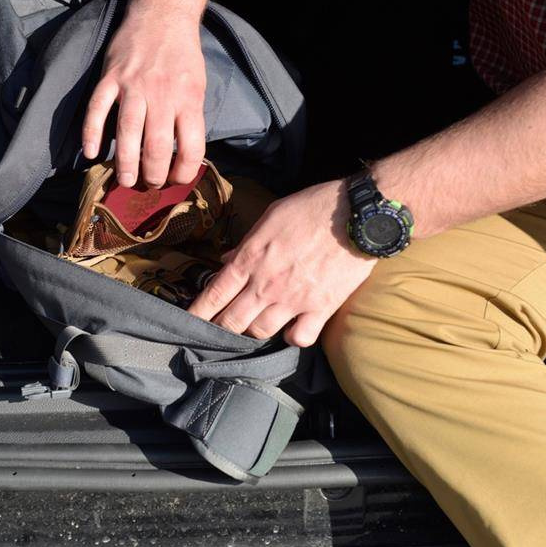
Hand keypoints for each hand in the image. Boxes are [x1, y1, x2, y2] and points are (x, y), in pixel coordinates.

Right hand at [82, 6, 206, 188]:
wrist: (162, 15)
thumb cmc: (183, 56)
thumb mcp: (197, 86)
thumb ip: (189, 117)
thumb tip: (183, 155)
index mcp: (188, 99)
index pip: (191, 147)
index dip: (184, 171)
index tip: (177, 180)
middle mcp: (162, 95)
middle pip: (157, 146)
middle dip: (153, 174)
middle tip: (148, 185)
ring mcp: (134, 85)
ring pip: (128, 132)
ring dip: (125, 162)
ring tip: (125, 181)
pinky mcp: (111, 77)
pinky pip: (98, 108)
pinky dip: (92, 132)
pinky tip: (92, 153)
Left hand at [188, 180, 377, 346]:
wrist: (357, 215)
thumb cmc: (312, 208)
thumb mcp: (270, 217)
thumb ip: (246, 243)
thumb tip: (227, 260)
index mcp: (250, 259)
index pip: (213, 295)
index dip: (197, 313)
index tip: (188, 323)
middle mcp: (266, 284)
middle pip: (231, 321)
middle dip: (220, 328)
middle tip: (219, 328)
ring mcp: (293, 300)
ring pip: (260, 332)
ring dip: (253, 331)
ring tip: (254, 324)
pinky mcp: (320, 309)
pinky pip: (299, 338)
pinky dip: (292, 337)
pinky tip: (291, 328)